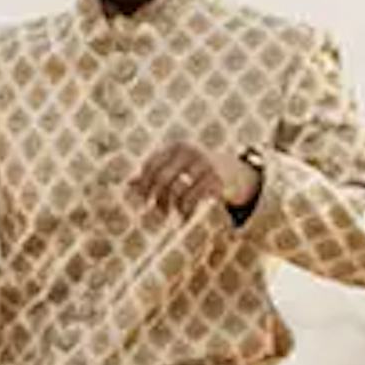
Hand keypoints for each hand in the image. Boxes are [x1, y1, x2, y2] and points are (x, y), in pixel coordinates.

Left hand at [132, 143, 257, 217]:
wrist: (236, 172)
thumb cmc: (199, 170)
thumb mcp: (178, 167)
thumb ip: (155, 172)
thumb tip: (128, 183)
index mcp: (176, 146)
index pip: (151, 165)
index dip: (143, 184)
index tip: (143, 200)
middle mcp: (189, 152)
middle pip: (162, 178)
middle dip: (156, 198)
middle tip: (158, 211)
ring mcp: (204, 164)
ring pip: (177, 191)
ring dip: (172, 207)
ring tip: (174, 213)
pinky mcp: (215, 179)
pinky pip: (193, 199)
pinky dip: (186, 211)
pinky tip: (185, 217)